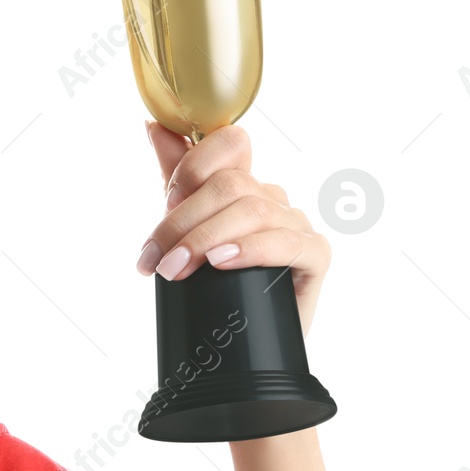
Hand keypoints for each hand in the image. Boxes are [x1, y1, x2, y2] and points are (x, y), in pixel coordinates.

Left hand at [136, 121, 330, 338]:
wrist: (246, 344)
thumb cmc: (216, 284)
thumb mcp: (187, 228)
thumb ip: (177, 177)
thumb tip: (154, 125)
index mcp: (243, 185)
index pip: (229, 143)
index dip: (193, 167)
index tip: (165, 203)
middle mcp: (272, 198)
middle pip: (229, 185)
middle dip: (181, 221)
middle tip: (154, 259)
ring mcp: (296, 225)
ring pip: (251, 211)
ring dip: (204, 240)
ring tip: (176, 269)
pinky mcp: (315, 256)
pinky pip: (286, 242)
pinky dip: (250, 250)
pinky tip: (223, 262)